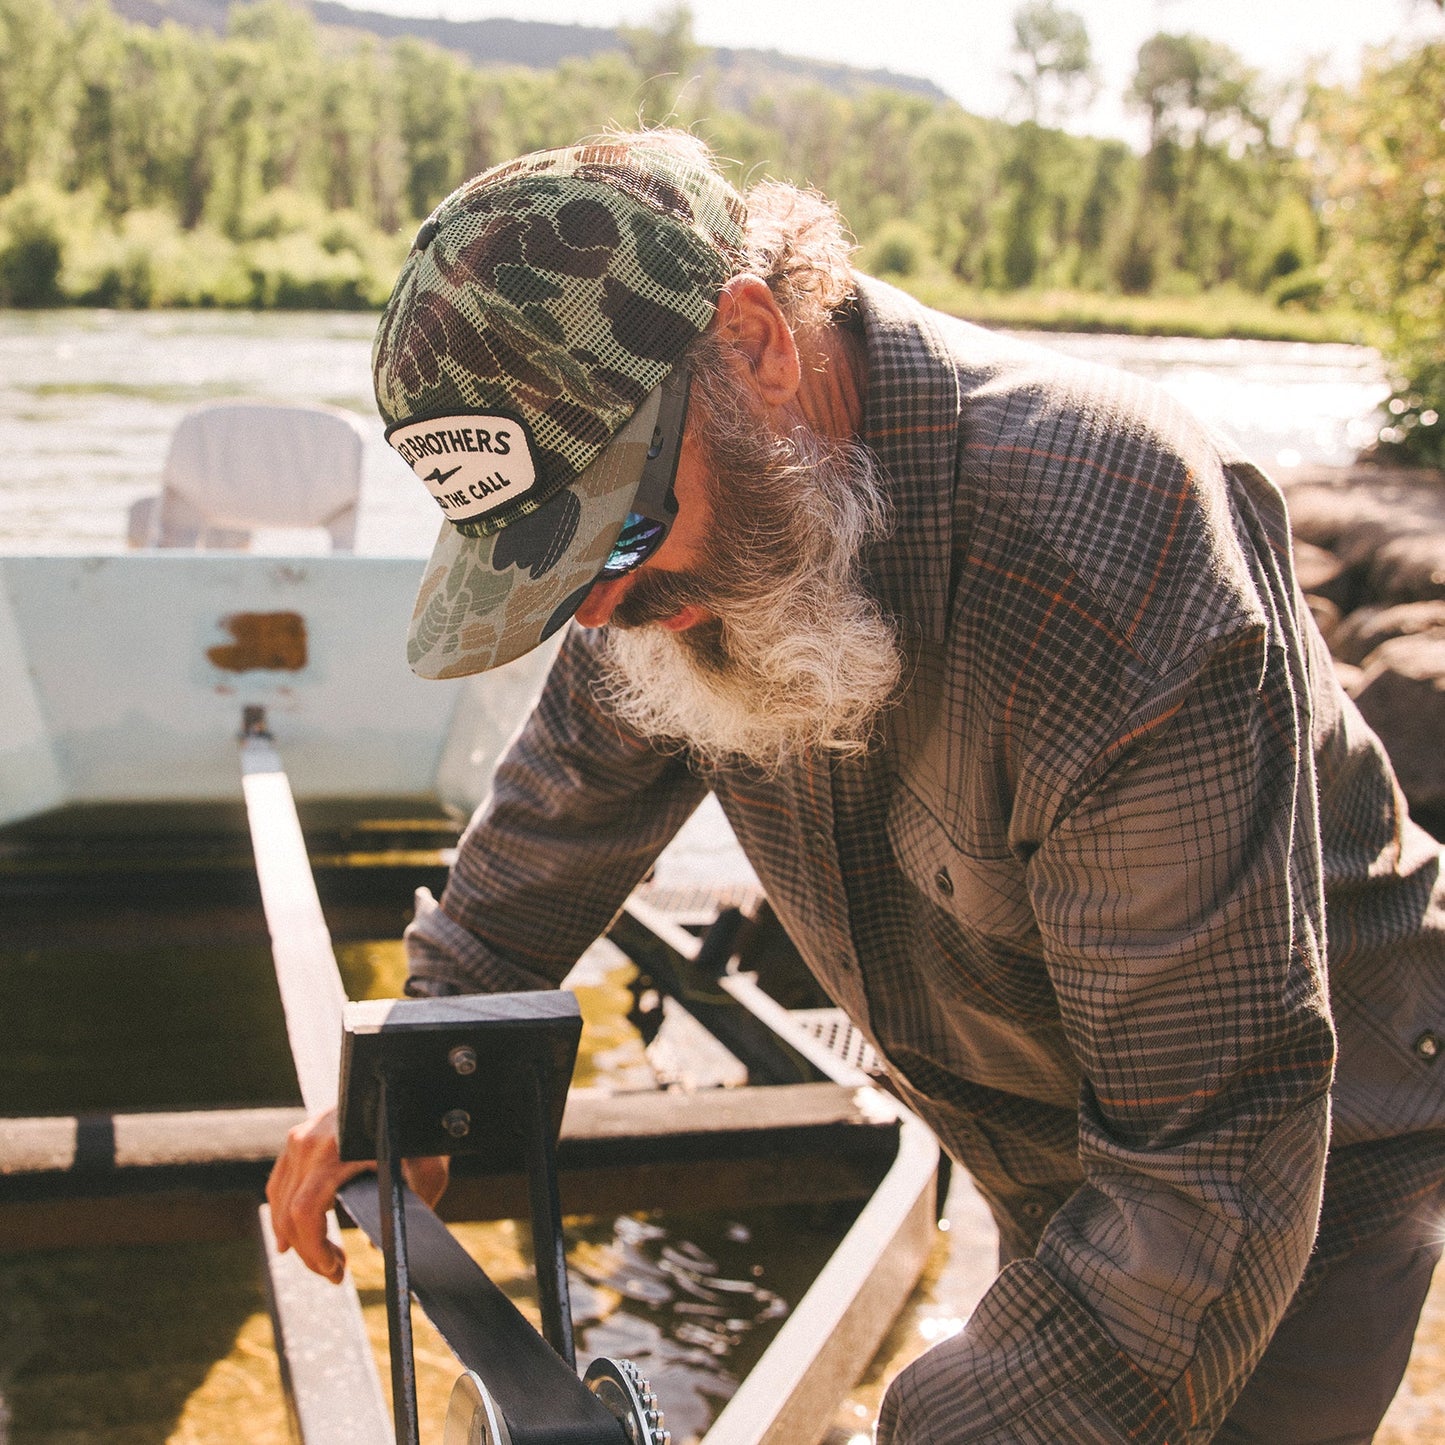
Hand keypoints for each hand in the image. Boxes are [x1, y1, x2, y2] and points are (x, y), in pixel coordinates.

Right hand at [266, 1106, 450, 1282]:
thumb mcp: (427, 1169)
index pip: (305, 1212)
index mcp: (335, 1151)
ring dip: (296, 1238)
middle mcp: (309, 1142)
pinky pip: (280, 1183)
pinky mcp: (298, 1137)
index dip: (314, 1249)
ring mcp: (299, 1137)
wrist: (407, 1085)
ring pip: (279, 1202)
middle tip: (335, 1274)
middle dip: (309, 1253)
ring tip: (324, 1260)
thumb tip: (377, 1244)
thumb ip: (409, 1207)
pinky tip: (289, 1239)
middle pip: (288, 1214)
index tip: (335, 1269)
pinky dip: (283, 1213)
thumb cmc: (420, 1129)